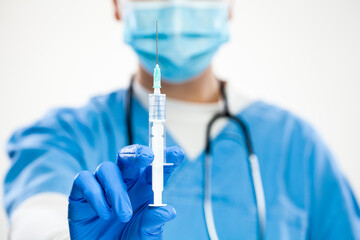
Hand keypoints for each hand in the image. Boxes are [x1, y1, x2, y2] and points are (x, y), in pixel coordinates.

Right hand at [68, 144, 183, 239]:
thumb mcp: (144, 236)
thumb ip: (153, 223)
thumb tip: (168, 210)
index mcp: (144, 189)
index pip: (156, 169)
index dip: (166, 158)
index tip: (177, 153)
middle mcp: (124, 182)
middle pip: (130, 157)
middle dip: (138, 153)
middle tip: (148, 157)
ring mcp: (102, 186)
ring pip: (107, 168)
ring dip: (117, 190)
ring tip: (124, 215)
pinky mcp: (81, 193)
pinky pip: (84, 179)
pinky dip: (95, 194)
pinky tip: (104, 213)